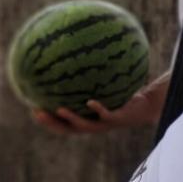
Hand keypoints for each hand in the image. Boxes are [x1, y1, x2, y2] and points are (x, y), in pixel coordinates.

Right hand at [33, 72, 166, 135]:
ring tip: (58, 109)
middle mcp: (94, 124)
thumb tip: (77, 53)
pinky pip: (106, 115)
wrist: (150, 103)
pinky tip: (90, 102)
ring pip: (85, 126)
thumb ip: (91, 76)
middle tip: (37, 112)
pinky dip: (97, 109)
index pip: (62, 124)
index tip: (32, 109)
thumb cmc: (125, 92)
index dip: (47, 120)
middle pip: (68, 128)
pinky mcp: (119, 118)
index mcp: (87, 119)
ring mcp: (106, 122)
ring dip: (70, 119)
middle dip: (52, 123)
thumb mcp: (107, 83)